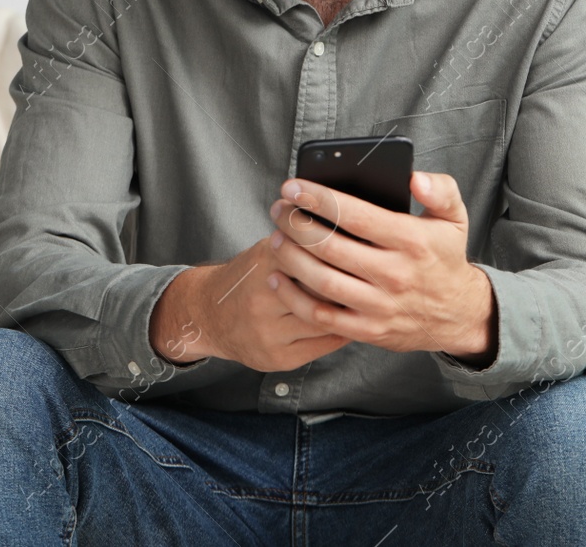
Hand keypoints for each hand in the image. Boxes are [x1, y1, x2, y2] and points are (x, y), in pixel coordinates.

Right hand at [149, 236, 352, 372]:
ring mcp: (268, 333)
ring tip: (371, 299)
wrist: (207, 314)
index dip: (345, 252)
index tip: (369, 248)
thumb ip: (301, 241)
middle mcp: (263, 299)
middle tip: (378, 275)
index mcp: (264, 263)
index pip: (315, 254)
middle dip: (352, 282)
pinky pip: (322, 345)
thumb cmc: (248, 276)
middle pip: (322, 289)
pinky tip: (355, 320)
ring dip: (351, 309)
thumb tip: (350, 228)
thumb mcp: (267, 248)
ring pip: (324, 319)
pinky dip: (343, 330)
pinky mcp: (277, 358)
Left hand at [267, 170, 497, 362]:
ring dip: (291, 257)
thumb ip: (440, 189)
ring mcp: (380, 305)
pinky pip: (322, 316)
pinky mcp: (368, 329)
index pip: (355, 214)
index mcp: (412, 241)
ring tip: (275, 238)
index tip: (293, 187)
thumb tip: (415, 178)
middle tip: (278, 210)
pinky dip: (294, 297)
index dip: (318, 198)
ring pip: (321, 280)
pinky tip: (279, 278)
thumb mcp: (455, 218)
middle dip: (296, 224)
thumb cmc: (445, 258)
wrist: (458, 314)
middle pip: (330, 246)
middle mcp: (395, 274)